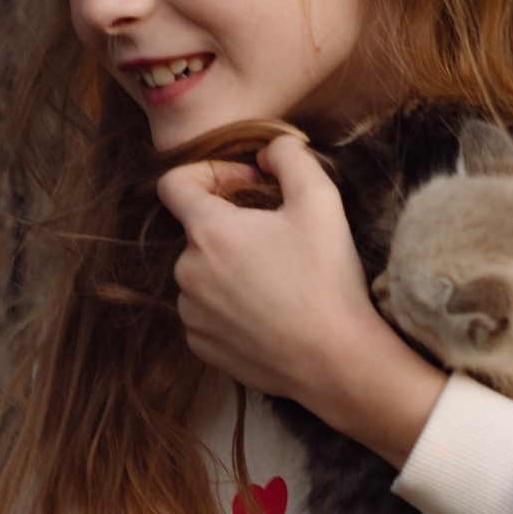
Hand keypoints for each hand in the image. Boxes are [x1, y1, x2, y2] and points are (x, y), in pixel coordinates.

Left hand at [161, 137, 444, 461]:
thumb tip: (267, 152)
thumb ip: (289, 156)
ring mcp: (192, 314)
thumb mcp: (320, 200)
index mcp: (208, 232)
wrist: (337, 361)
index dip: (211, 173)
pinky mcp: (202, 346)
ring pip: (202, 272)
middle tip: (279, 236)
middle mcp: (188, 272)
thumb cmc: (327, 280)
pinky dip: (229, 304)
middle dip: (233, 224)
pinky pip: (206, 311)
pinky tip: (269, 310)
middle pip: (198, 230)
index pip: (175, 183)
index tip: (249, 186)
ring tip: (277, 279)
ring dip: (230, 266)